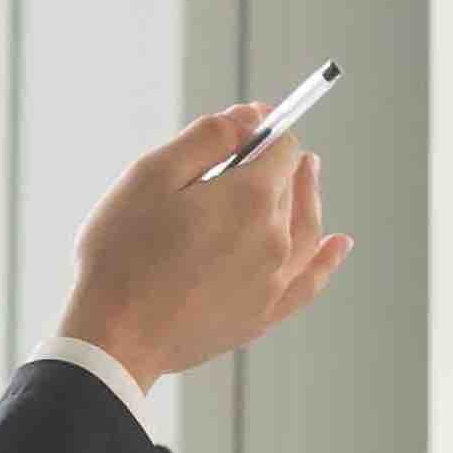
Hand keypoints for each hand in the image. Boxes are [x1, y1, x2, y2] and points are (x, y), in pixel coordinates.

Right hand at [54, 107, 355, 388]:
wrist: (114, 337)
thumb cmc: (122, 253)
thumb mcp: (153, 175)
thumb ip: (209, 138)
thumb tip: (252, 115)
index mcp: (252, 198)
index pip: (283, 148)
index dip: (268, 130)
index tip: (251, 126)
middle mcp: (275, 239)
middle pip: (292, 187)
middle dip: (277, 165)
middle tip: (255, 152)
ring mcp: (274, 281)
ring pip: (307, 229)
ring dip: (308, 198)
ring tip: (309, 177)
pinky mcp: (263, 315)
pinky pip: (310, 281)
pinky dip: (327, 259)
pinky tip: (339, 244)